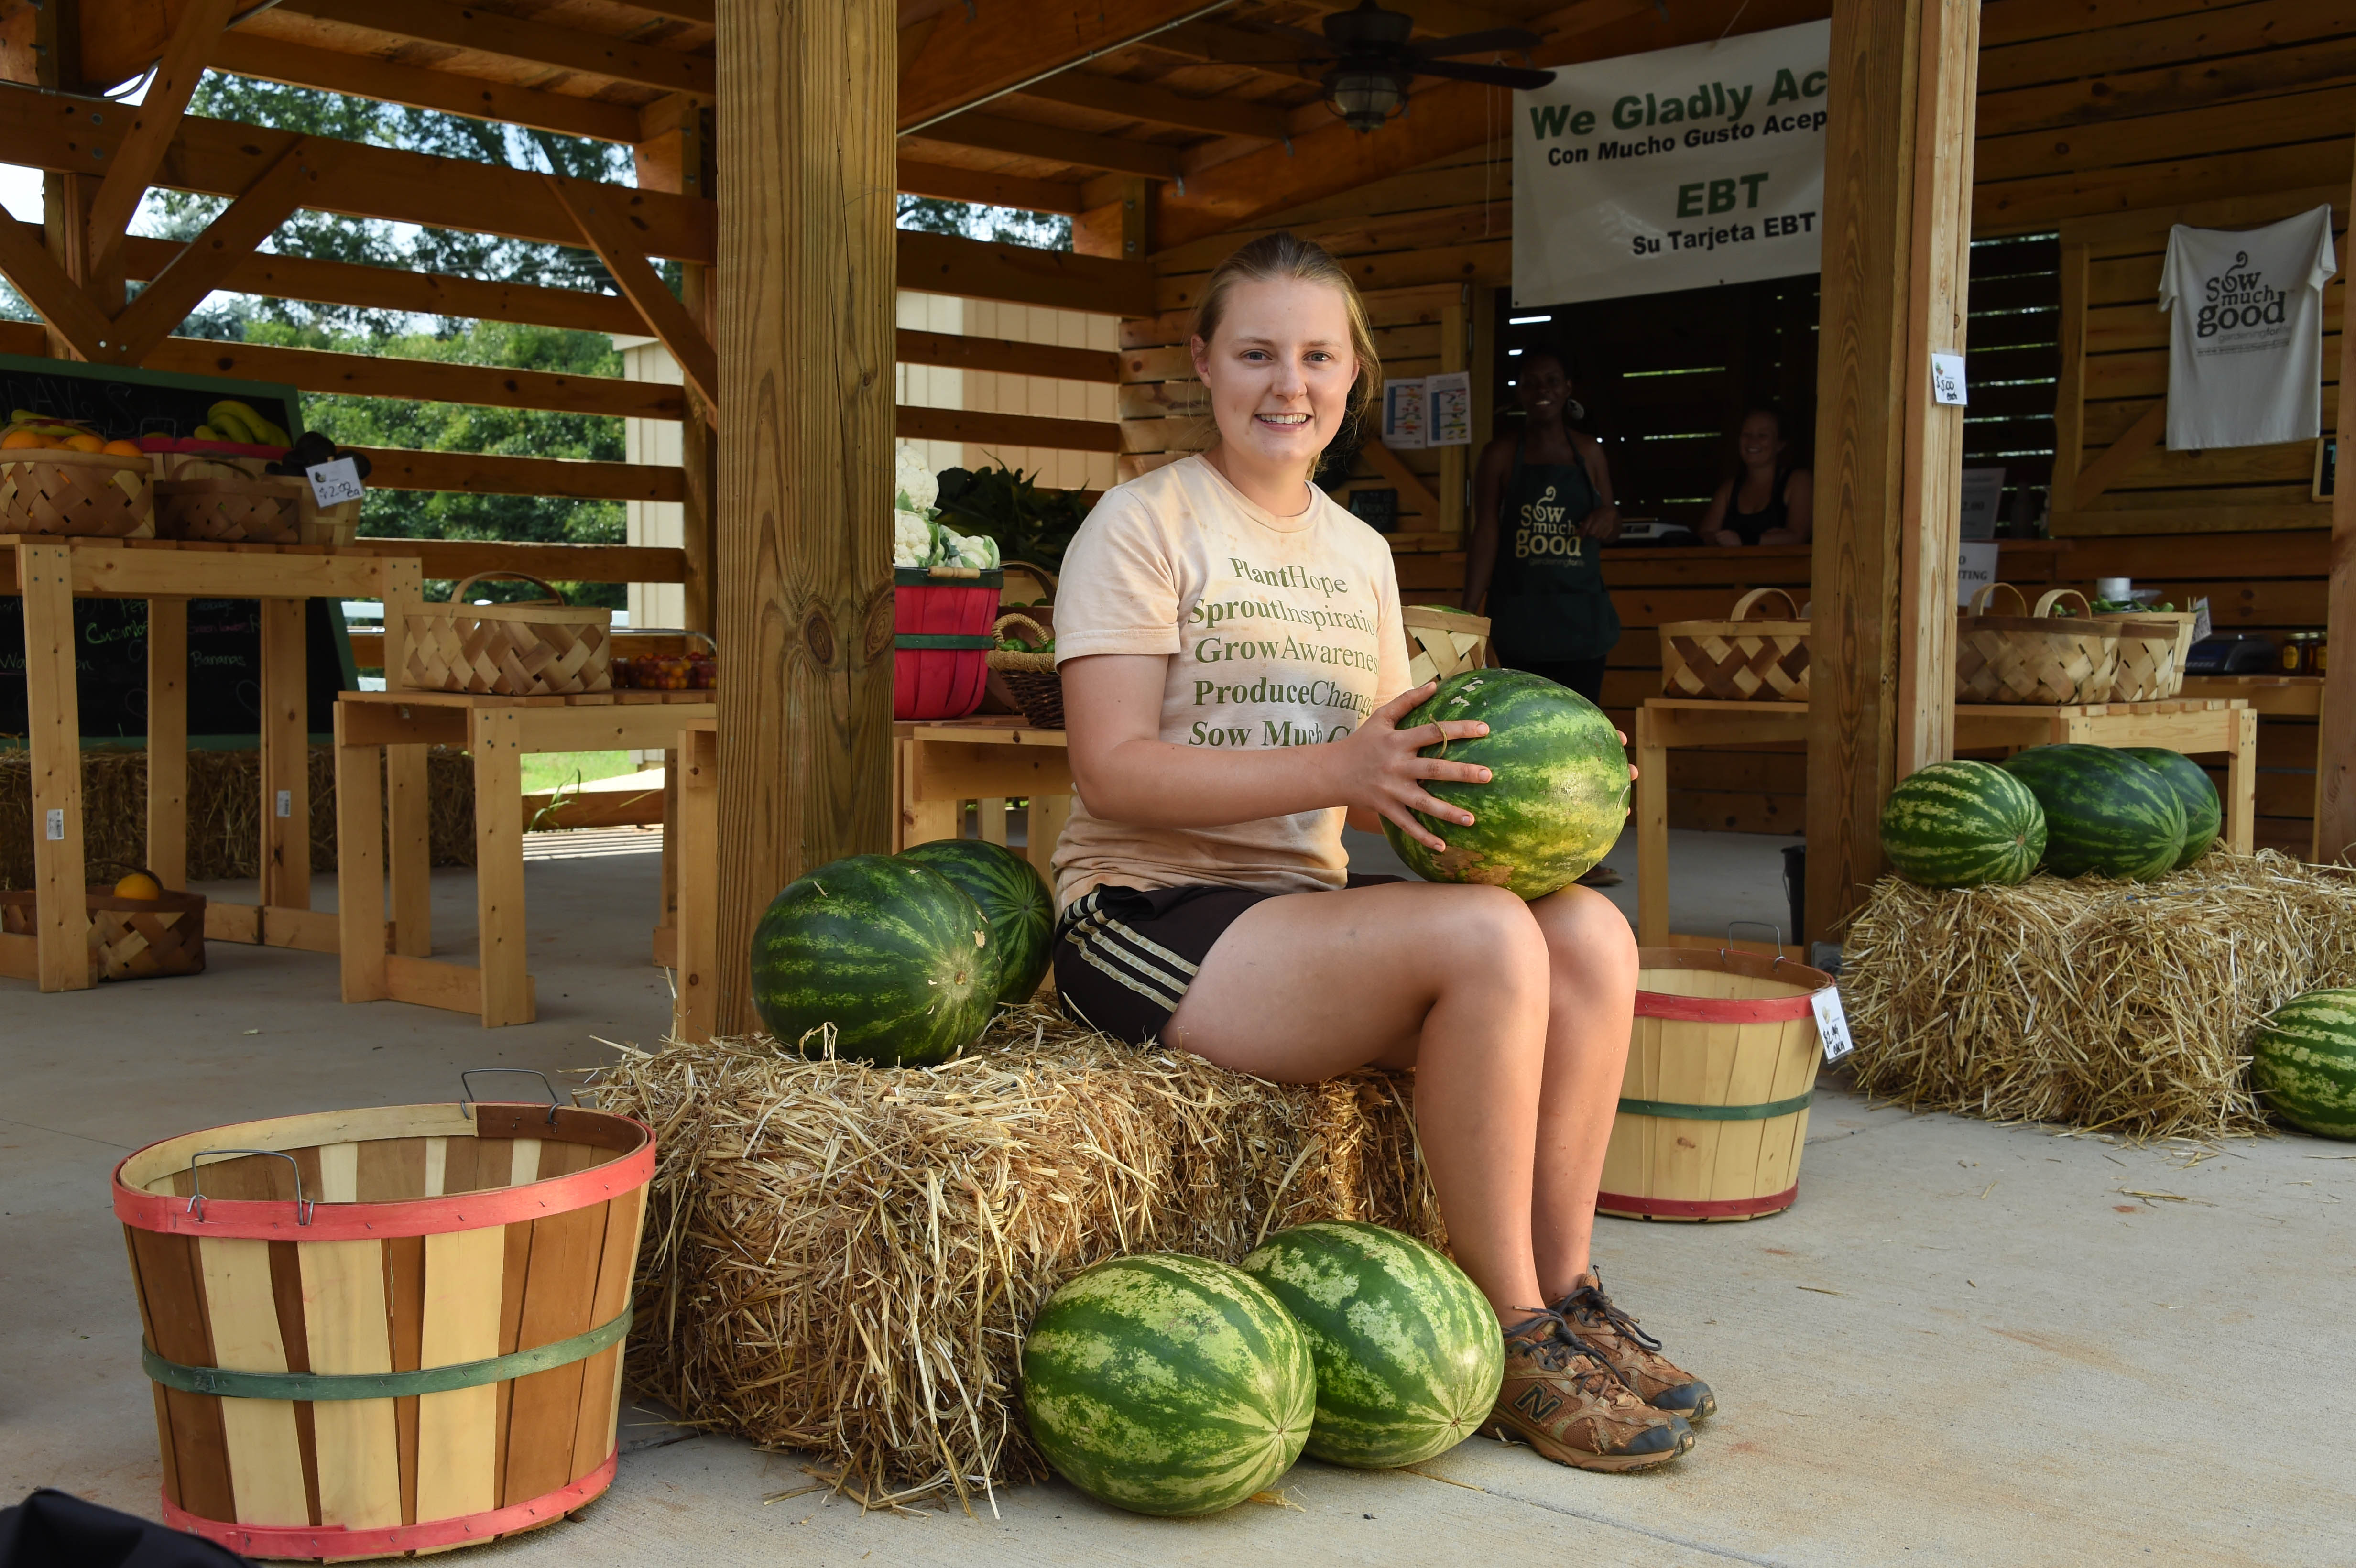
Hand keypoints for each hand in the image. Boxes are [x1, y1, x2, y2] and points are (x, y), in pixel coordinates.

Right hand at [1329, 682, 1493, 851]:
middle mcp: (1397, 766)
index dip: (1459, 730)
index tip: (1485, 730)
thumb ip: (1407, 700)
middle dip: (1462, 773)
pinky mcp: (1385, 808)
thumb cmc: (1362, 742)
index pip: (1433, 732)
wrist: (1332, 771)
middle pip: (1433, 770)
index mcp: (1398, 741)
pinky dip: (1423, 837)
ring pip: (1423, 803)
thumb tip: (1434, 684)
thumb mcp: (1381, 717)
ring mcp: (1391, 790)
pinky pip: (1406, 825)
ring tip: (1472, 819)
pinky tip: (1443, 846)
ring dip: (1448, 812)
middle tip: (1488, 776)